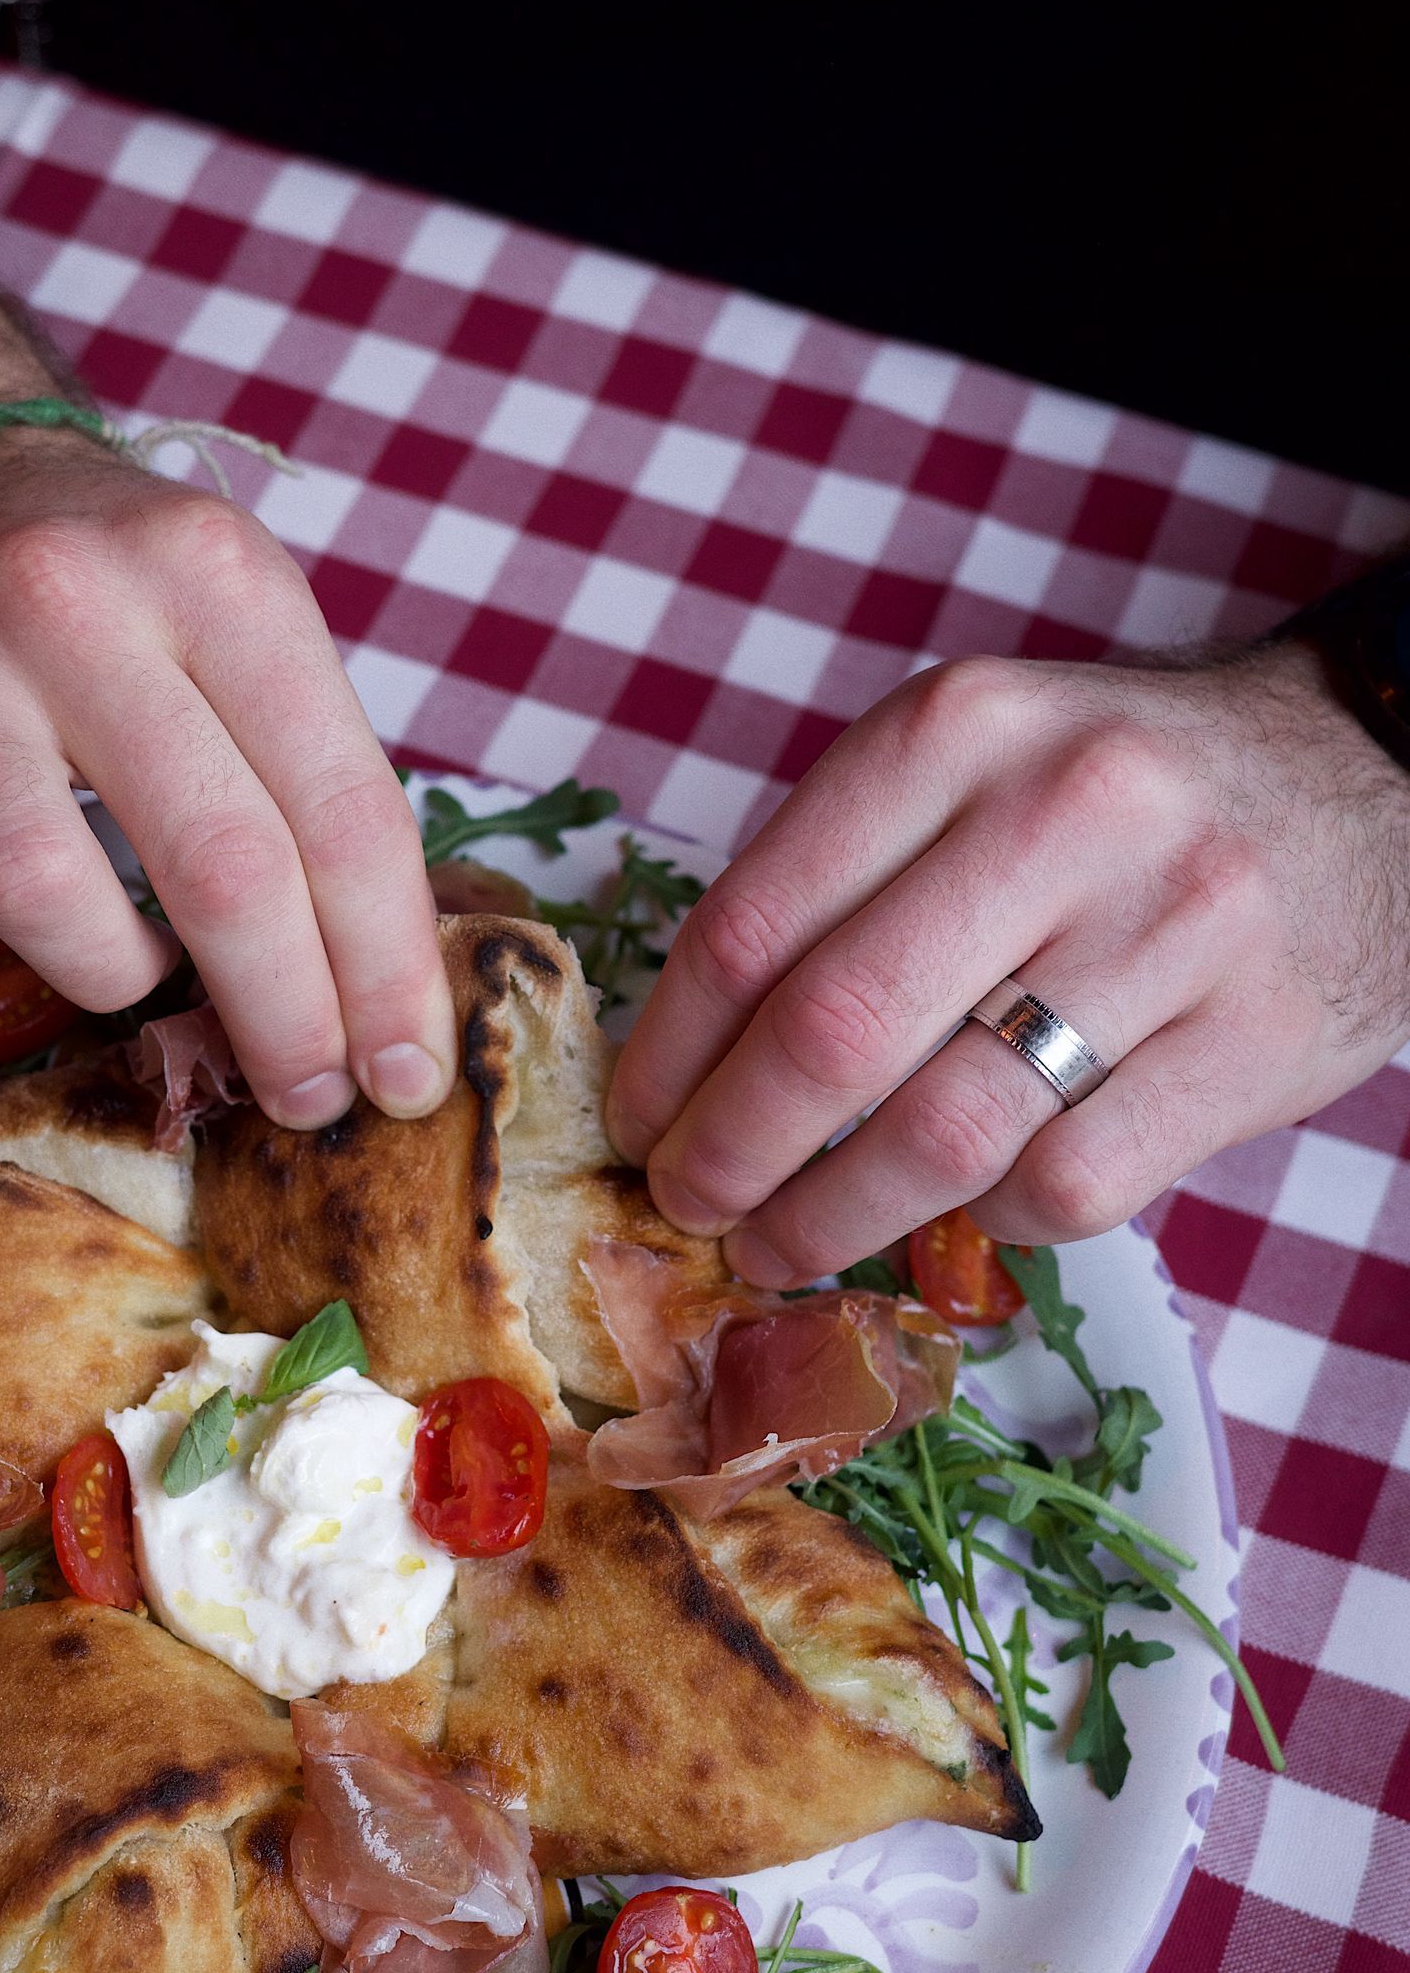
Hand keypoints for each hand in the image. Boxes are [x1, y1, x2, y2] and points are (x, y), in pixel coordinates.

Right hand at [0, 430, 455, 1128]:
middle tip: (309, 1096)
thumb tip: (383, 1004)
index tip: (406, 1073)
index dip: (386, 967)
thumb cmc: (115, 593)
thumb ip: (315, 785)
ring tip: (138, 961)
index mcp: (210, 572)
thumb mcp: (245, 624)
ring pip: (42, 901)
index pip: (340, 808)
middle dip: (285, 1019)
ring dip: (112, 972)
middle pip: (218, 868)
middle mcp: (66, 602)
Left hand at [606, 644, 1409, 1278]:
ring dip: (830, 1217)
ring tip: (778, 1243)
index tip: (636, 1119)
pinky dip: (986, 1220)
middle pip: (831, 1036)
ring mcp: (1171, 930)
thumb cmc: (1118, 794)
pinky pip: (1066, 1184)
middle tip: (689, 1205)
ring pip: (944, 1134)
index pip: (753, 922)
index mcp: (956, 730)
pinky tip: (960, 1207)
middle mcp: (1064, 813)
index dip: (669, 1050)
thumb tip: (688, 1057)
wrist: (1366, 780)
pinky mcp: (1251, 1044)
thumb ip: (839, 877)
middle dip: (729, 1153)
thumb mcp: (971, 763)